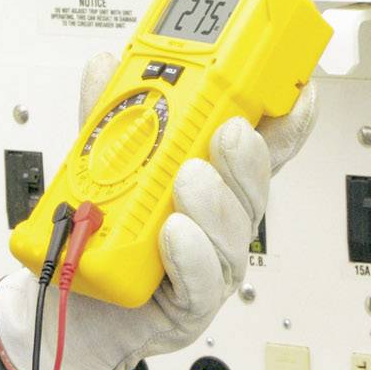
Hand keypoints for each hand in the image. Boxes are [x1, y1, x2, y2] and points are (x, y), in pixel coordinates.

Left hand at [0, 53, 317, 369]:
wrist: (71, 303)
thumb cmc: (104, 237)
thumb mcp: (102, 165)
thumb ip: (109, 118)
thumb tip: (106, 66)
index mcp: (213, 180)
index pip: (261, 145)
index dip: (288, 119)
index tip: (299, 90)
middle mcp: (219, 221)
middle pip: (254, 186)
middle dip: (248, 156)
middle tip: (229, 131)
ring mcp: (211, 261)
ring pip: (233, 232)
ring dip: (216, 203)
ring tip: (189, 181)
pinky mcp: (191, 302)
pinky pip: (201, 281)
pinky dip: (191, 255)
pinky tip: (175, 235)